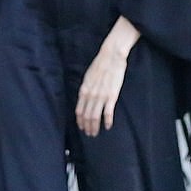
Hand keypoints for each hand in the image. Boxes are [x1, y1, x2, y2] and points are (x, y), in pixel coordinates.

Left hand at [75, 16, 139, 136]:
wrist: (111, 56)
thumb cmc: (100, 65)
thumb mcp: (88, 77)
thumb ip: (86, 89)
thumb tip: (84, 99)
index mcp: (84, 90)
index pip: (79, 111)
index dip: (80, 121)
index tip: (81, 127)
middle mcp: (90, 95)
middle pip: (86, 116)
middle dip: (87, 127)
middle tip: (90, 134)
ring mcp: (101, 96)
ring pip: (95, 117)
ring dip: (95, 127)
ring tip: (96, 133)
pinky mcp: (111, 96)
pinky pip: (108, 113)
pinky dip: (107, 122)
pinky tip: (107, 126)